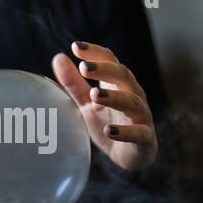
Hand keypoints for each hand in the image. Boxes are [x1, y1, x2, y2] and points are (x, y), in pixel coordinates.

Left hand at [52, 41, 157, 170]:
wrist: (128, 155)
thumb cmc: (108, 122)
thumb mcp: (87, 104)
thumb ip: (74, 83)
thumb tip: (58, 58)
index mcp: (118, 84)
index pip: (110, 61)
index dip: (95, 52)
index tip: (76, 46)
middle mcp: (132, 95)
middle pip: (123, 76)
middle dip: (105, 70)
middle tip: (85, 67)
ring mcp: (141, 116)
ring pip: (132, 102)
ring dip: (114, 97)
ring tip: (94, 95)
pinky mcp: (144, 139)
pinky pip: (139, 133)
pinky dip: (125, 132)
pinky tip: (109, 131)